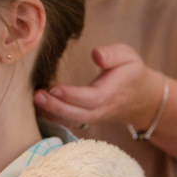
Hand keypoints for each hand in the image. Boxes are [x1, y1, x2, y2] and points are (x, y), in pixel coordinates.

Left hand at [33, 44, 164, 130]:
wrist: (142, 98)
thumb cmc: (131, 72)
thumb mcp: (128, 57)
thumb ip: (112, 55)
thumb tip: (96, 55)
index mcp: (111, 94)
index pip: (90, 99)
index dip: (72, 96)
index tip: (54, 88)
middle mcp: (101, 110)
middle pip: (77, 115)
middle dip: (55, 107)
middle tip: (37, 95)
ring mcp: (93, 117)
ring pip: (71, 121)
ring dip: (51, 114)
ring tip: (34, 101)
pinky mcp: (86, 118)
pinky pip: (68, 122)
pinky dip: (52, 117)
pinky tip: (38, 107)